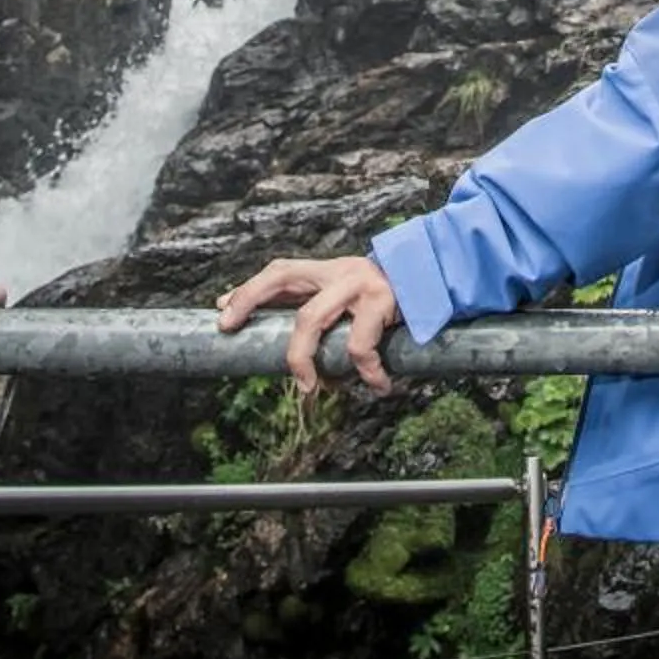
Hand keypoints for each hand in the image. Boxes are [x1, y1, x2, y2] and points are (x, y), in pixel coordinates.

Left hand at [216, 255, 402, 395]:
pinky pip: (360, 344)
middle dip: (250, 301)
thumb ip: (312, 306)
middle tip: (233, 329)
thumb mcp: (345, 296)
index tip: (222, 316)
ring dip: (302, 357)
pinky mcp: (383, 302)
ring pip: (312, 318)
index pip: (278, 270)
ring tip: (308, 387)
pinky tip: (379, 385)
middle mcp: (338, 271)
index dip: (247, 290)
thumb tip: (260, 318)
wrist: (436, 279)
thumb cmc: (382, 298)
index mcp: (325, 271)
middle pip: (282, 276)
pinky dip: (367, 371)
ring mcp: (359, 284)